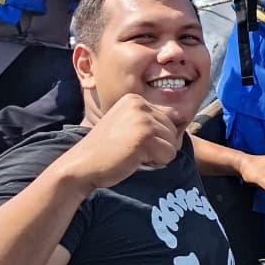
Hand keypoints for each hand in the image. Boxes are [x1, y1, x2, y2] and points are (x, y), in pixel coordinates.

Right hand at [62, 94, 178, 190]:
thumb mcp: (129, 126)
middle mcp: (140, 104)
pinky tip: (134, 159)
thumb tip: (183, 115)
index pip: (167, 120)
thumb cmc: (106, 150)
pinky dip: (156, 163)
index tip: (129, 140)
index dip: (153, 137)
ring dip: (156, 155)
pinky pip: (169, 155)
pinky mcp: (145, 137)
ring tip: (132, 153)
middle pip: (172, 131)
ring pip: (172, 143)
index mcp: (135, 99)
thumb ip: (152, 120)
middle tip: (130, 149)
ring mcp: (143, 119)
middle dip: (156, 146)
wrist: (81, 165)